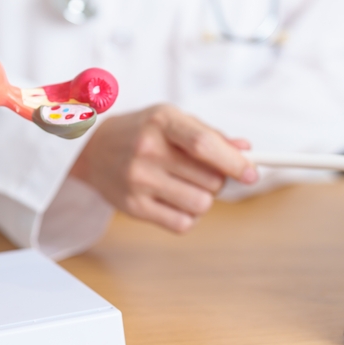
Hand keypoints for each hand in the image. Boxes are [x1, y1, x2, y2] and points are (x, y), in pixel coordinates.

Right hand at [70, 104, 257, 232]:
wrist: (92, 150)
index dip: (234, 162)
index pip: (204, 145)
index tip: (251, 174)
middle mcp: (147, 151)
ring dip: (203, 199)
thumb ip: (209, 134)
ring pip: (201, 204)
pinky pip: (182, 224)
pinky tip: (174, 200)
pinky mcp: (133, 207)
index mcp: (161, 121)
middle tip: (201, 172)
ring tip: (185, 185)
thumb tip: (245, 150)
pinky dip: (188, 216)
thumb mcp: (172, 120)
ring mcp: (137, 181)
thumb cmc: (142, 132)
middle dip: (218, 179)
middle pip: (210, 180)